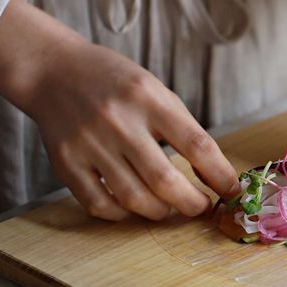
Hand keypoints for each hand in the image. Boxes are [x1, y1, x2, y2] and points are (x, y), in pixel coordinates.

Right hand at [0, 0, 239, 219]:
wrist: (54, 71)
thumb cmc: (115, 83)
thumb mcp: (156, 91)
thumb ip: (183, 128)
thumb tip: (212, 174)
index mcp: (149, 99)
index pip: (197, 145)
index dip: (220, 175)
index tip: (232, 191)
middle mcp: (119, 122)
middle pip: (165, 181)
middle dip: (192, 204)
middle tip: (203, 207)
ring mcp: (90, 145)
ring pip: (134, 199)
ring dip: (161, 212)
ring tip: (171, 208)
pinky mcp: (66, 164)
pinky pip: (100, 205)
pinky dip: (124, 214)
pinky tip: (135, 207)